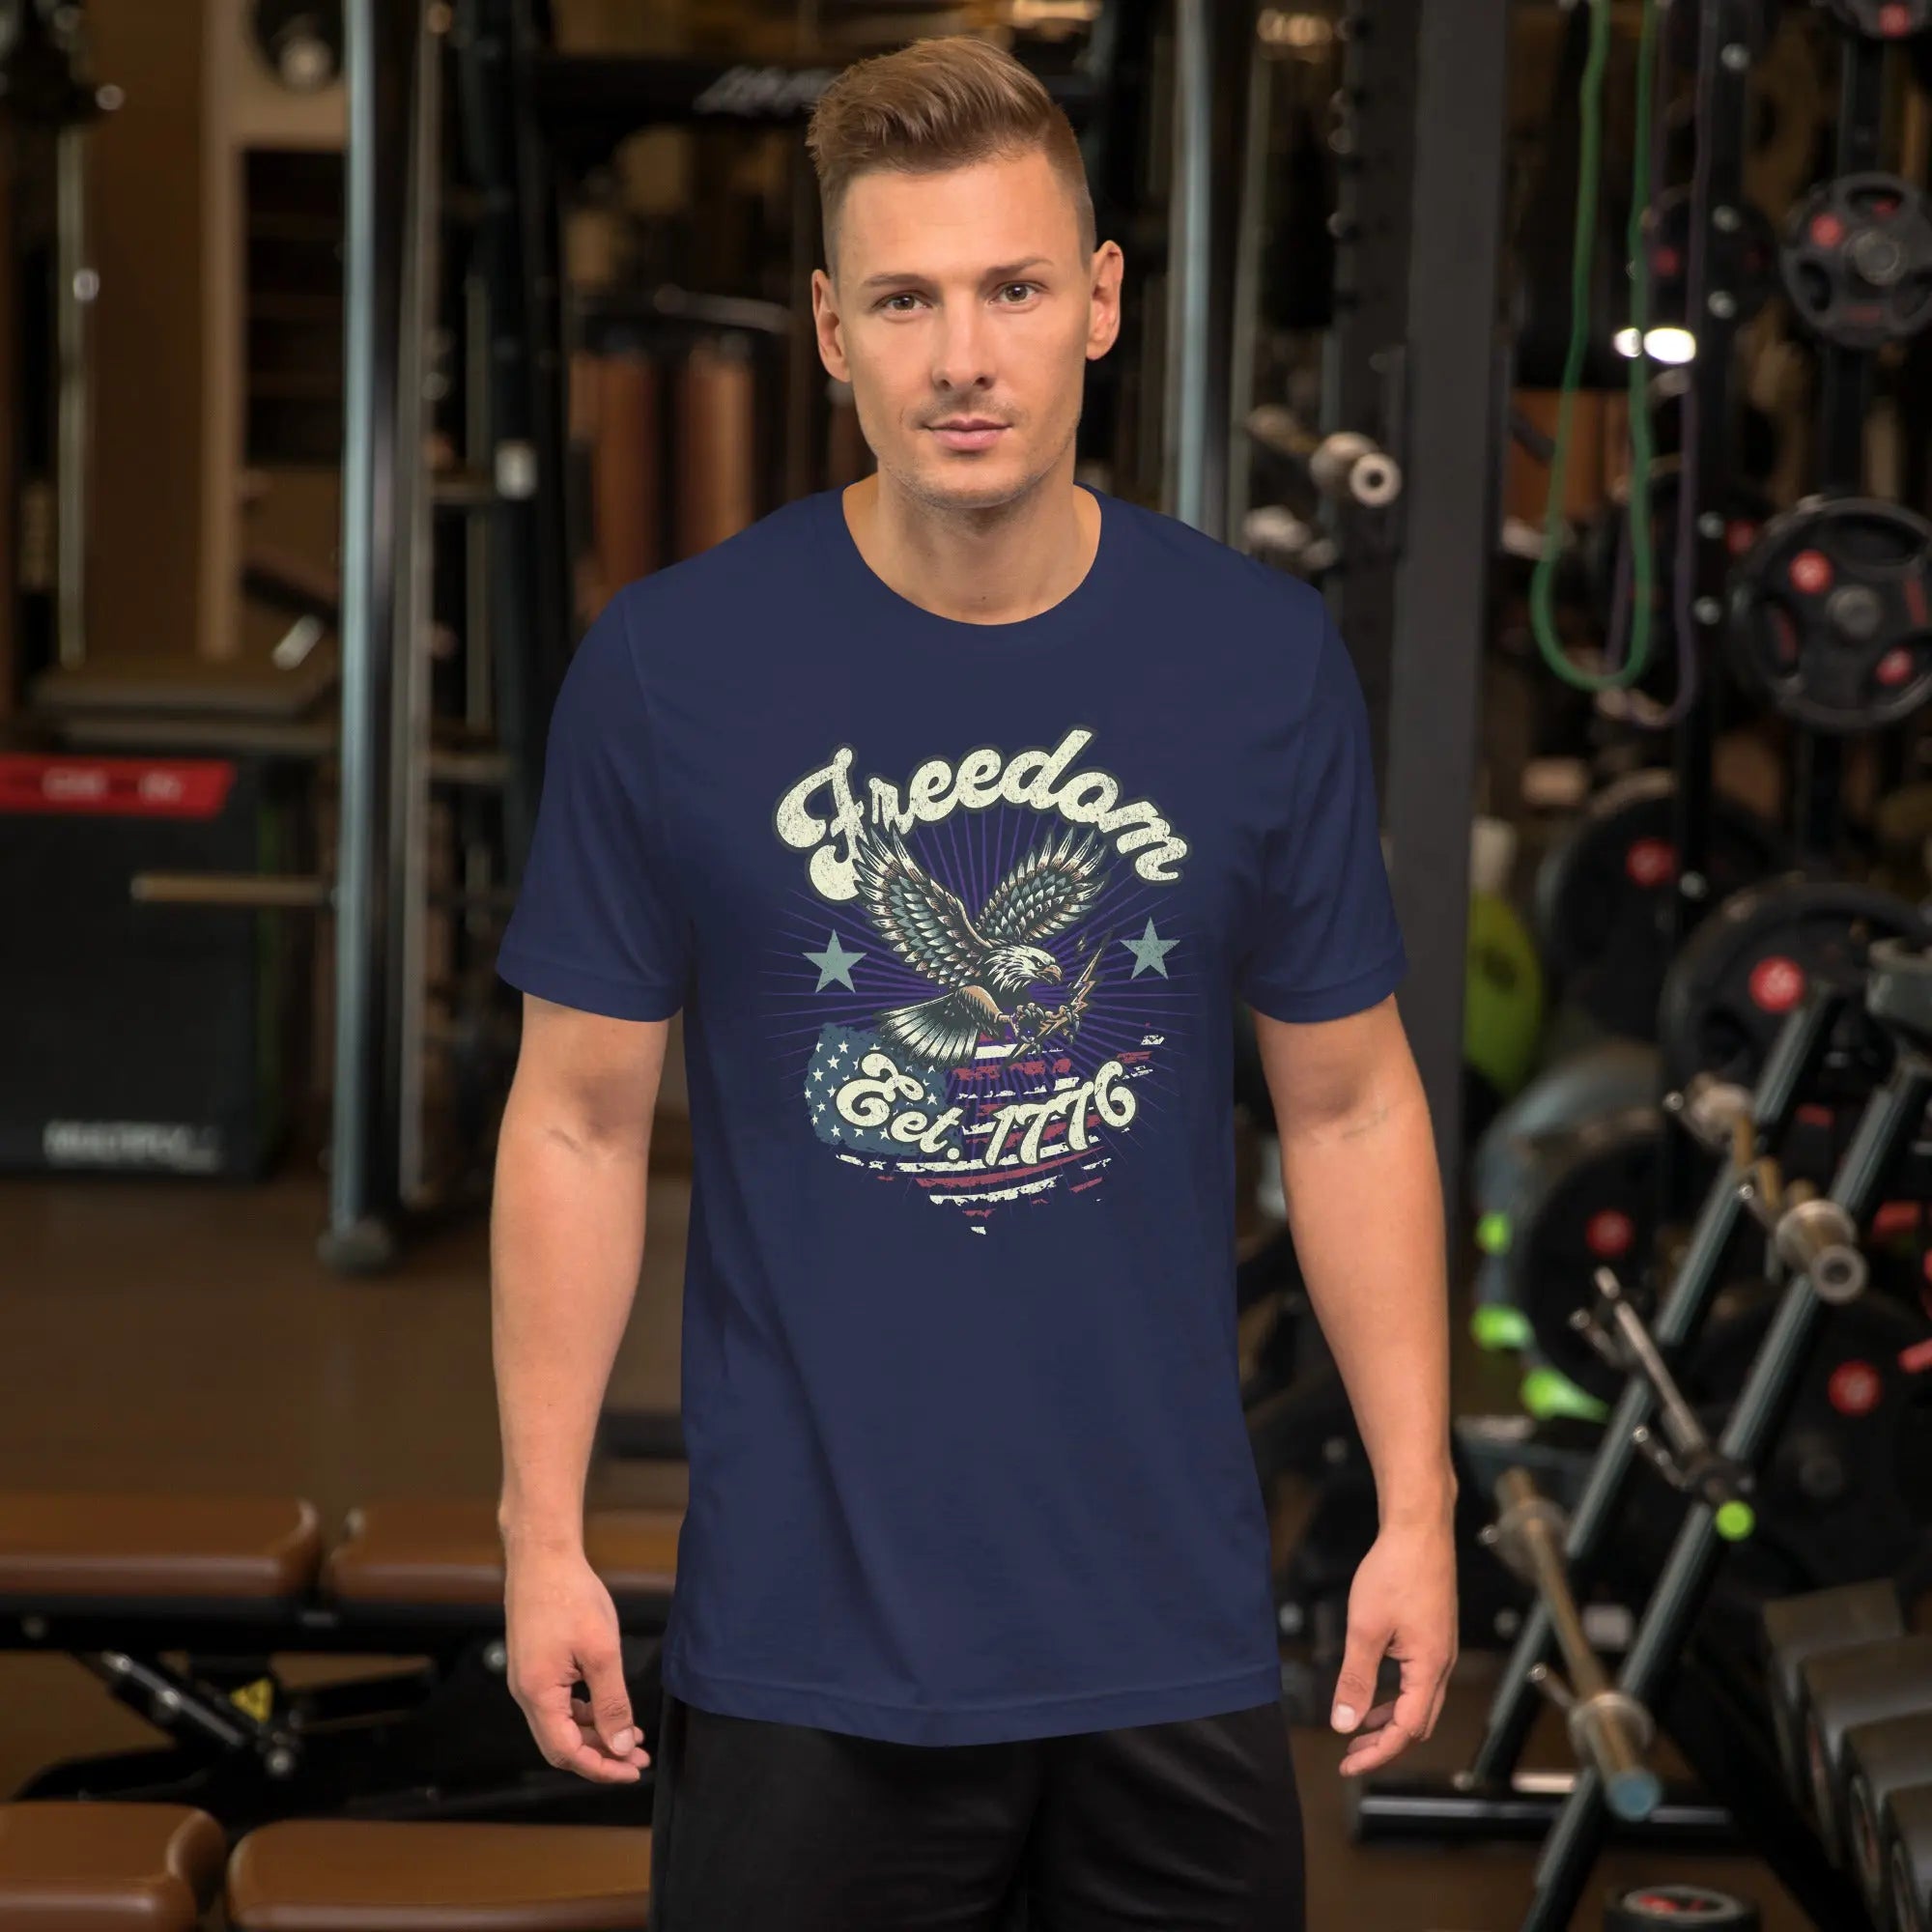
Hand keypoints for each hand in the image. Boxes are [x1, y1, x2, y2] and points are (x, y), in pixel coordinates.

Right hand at [505, 1543, 650, 1782]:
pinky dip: (585, 1712)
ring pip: (561, 1724)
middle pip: (562, 1744)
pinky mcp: (535, 1665)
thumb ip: (611, 1703)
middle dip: (601, 1754)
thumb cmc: (570, 1597)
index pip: (567, 1752)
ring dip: (595, 1733)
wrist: (543, 1557)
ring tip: (631, 1734)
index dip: (600, 1767)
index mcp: (538, 1695)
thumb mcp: (601, 1652)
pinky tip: (609, 1708)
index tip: (631, 1770)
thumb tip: (619, 1745)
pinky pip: (559, 1703)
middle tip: (637, 1757)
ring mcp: (528, 1679)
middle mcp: (526, 1693)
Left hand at [1331, 1515, 1457, 1776]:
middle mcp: (1441, 1664)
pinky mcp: (1433, 1635)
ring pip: (1418, 1703)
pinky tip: (1374, 1691)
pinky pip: (1417, 1681)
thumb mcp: (1366, 1629)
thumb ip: (1356, 1679)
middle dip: (1384, 1744)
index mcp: (1429, 1668)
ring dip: (1389, 1721)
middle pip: (1417, 1723)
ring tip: (1358, 1730)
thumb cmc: (1395, 1572)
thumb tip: (1344, 1723)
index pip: (1406, 1730)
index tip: (1347, 1765)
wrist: (1419, 1529)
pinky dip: (1395, 1696)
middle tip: (1350, 1755)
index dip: (1377, 1752)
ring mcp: (1440, 1650)